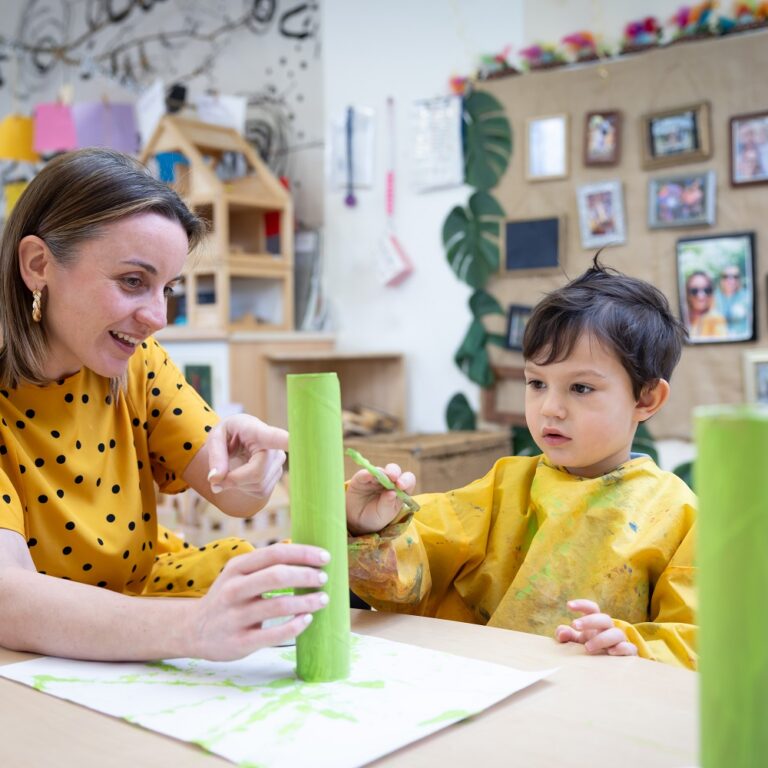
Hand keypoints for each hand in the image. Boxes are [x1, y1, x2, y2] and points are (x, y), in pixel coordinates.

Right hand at [188, 543, 330, 659]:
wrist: (193, 630)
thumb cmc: (228, 597)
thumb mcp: (238, 574)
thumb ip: (265, 563)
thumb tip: (304, 550)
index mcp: (237, 567)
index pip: (274, 553)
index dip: (303, 553)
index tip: (325, 557)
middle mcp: (233, 589)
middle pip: (276, 576)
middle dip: (306, 575)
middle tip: (324, 578)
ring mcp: (235, 616)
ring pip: (278, 605)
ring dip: (306, 601)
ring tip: (323, 599)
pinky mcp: (239, 642)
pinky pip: (273, 634)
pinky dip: (295, 626)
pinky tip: (308, 619)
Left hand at [206, 414, 288, 498]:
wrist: (242, 436)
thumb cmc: (230, 433)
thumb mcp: (216, 437)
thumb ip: (215, 456)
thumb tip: (215, 479)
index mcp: (258, 432)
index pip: (276, 438)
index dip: (287, 442)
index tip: (296, 441)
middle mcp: (275, 447)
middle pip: (256, 473)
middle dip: (233, 479)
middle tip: (217, 477)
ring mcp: (279, 462)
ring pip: (258, 486)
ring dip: (237, 485)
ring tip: (231, 470)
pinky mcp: (278, 475)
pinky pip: (260, 492)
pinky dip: (245, 489)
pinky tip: (243, 475)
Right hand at [346, 463, 415, 534]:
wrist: (357, 520)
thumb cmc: (376, 516)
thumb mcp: (384, 514)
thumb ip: (388, 504)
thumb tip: (392, 493)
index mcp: (399, 490)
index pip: (408, 481)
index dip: (406, 480)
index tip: (401, 485)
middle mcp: (389, 481)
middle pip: (395, 470)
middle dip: (394, 472)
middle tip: (392, 477)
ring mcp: (375, 478)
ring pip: (380, 470)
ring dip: (381, 473)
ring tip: (378, 479)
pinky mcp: (361, 478)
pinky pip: (364, 473)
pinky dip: (366, 473)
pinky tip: (367, 475)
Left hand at [554, 599, 637, 656]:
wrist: (610, 667)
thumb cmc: (591, 649)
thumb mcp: (576, 642)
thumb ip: (567, 636)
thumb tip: (562, 632)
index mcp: (596, 624)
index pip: (592, 609)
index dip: (582, 604)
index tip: (568, 605)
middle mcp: (609, 629)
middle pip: (604, 618)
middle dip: (589, 620)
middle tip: (575, 625)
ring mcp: (620, 641)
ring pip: (617, 633)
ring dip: (601, 639)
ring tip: (587, 647)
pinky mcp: (629, 654)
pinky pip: (630, 648)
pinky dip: (622, 648)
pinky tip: (610, 652)